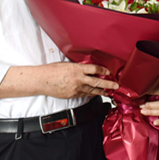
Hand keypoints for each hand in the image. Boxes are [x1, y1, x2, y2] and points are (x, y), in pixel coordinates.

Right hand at [0, 62, 117, 99]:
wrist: (42, 80)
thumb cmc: (52, 70)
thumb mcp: (67, 64)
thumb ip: (78, 67)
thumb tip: (86, 68)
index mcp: (77, 69)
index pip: (95, 69)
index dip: (103, 70)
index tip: (109, 71)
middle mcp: (79, 79)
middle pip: (97, 82)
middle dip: (108, 84)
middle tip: (116, 85)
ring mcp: (76, 88)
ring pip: (92, 91)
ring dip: (101, 91)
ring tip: (108, 92)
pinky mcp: (72, 95)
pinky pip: (84, 95)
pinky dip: (91, 94)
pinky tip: (95, 94)